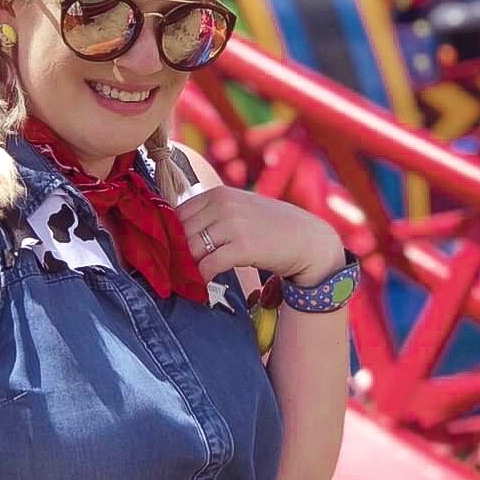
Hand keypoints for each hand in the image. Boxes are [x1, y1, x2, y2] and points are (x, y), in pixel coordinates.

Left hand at [176, 186, 344, 286]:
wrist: (307, 239)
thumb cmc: (270, 226)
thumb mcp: (239, 209)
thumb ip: (211, 215)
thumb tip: (176, 235)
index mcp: (218, 194)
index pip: (178, 213)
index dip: (172, 235)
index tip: (172, 252)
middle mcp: (223, 205)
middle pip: (182, 232)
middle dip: (177, 253)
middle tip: (176, 270)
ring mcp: (233, 225)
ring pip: (191, 249)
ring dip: (187, 267)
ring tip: (188, 278)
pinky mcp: (242, 247)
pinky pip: (208, 265)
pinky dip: (202, 278)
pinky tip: (204, 285)